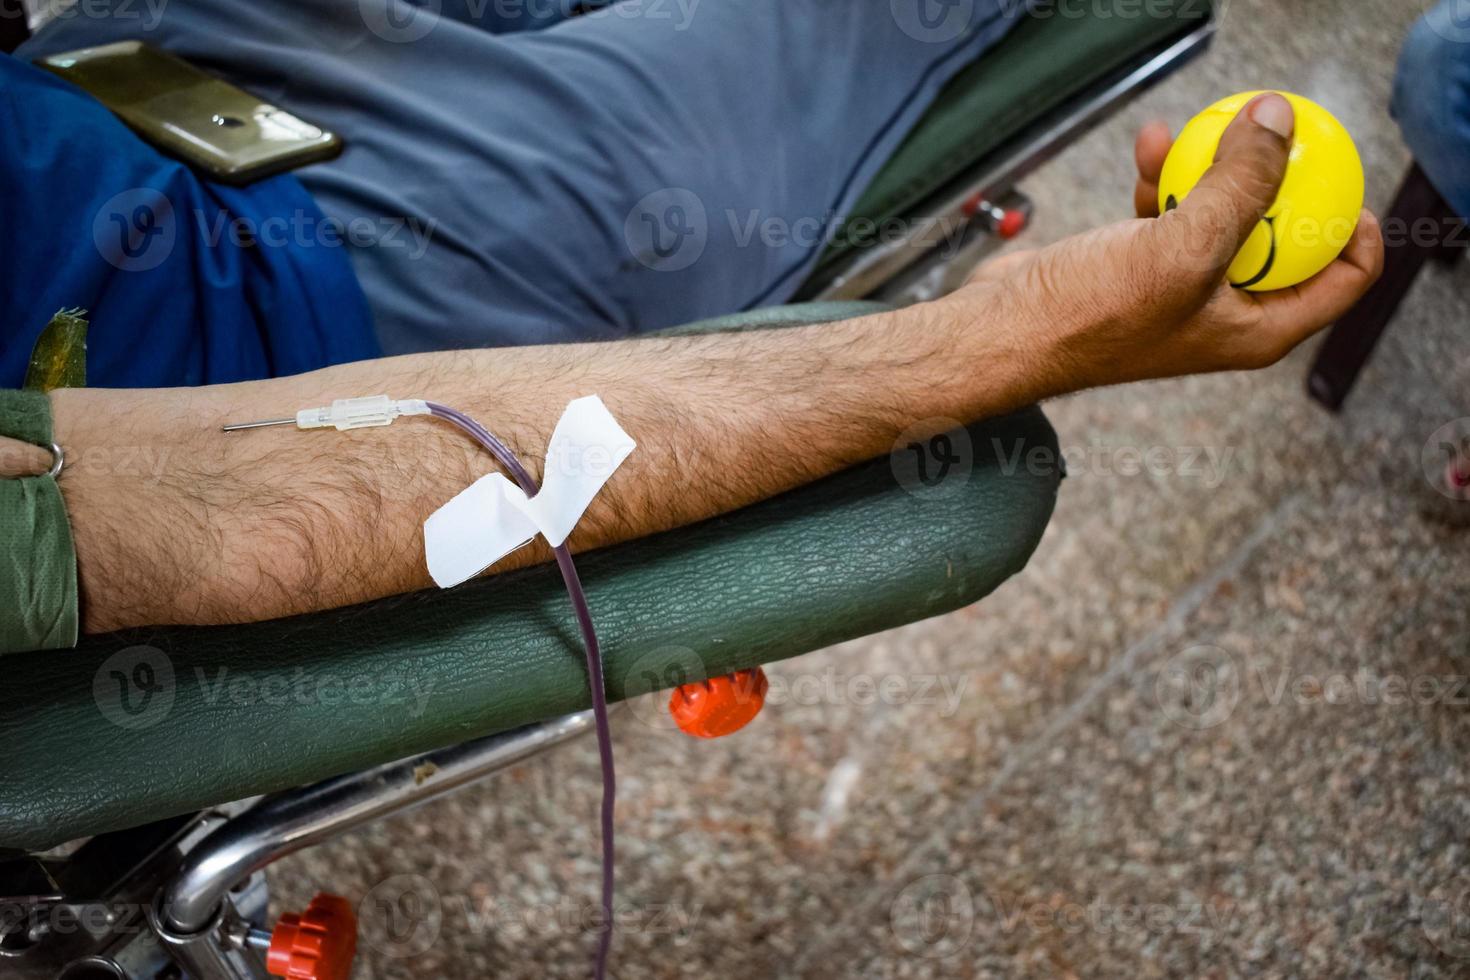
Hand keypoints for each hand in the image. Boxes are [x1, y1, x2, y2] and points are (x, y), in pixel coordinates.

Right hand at [956, 93, 1383, 396]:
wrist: (1006, 332)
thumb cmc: (1092, 315)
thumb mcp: (1184, 247)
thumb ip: (1242, 184)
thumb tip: (1279, 121)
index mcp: (1257, 331)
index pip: (1342, 280)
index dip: (1355, 226)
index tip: (1340, 173)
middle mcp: (1226, 314)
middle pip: (1284, 237)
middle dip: (1277, 183)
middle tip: (1270, 136)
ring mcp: (1182, 289)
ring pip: (1223, 216)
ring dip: (1211, 169)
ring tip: (1195, 132)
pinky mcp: (1139, 267)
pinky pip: (1173, 212)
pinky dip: (1166, 179)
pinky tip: (1152, 148)